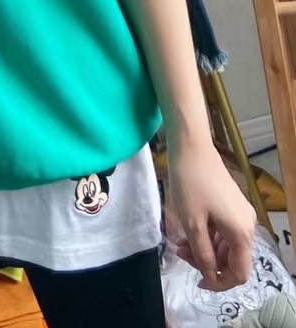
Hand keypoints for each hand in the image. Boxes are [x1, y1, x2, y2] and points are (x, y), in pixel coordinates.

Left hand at [169, 139, 256, 289]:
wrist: (192, 147)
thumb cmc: (190, 184)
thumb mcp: (193, 223)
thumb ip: (203, 253)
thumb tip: (209, 276)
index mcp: (241, 233)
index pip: (239, 273)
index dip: (219, 282)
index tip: (197, 281)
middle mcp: (247, 225)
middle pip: (232, 259)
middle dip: (207, 263)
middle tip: (181, 253)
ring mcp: (240, 213)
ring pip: (226, 245)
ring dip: (205, 249)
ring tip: (180, 244)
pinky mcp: (231, 204)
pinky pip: (223, 230)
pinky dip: (208, 235)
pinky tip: (188, 232)